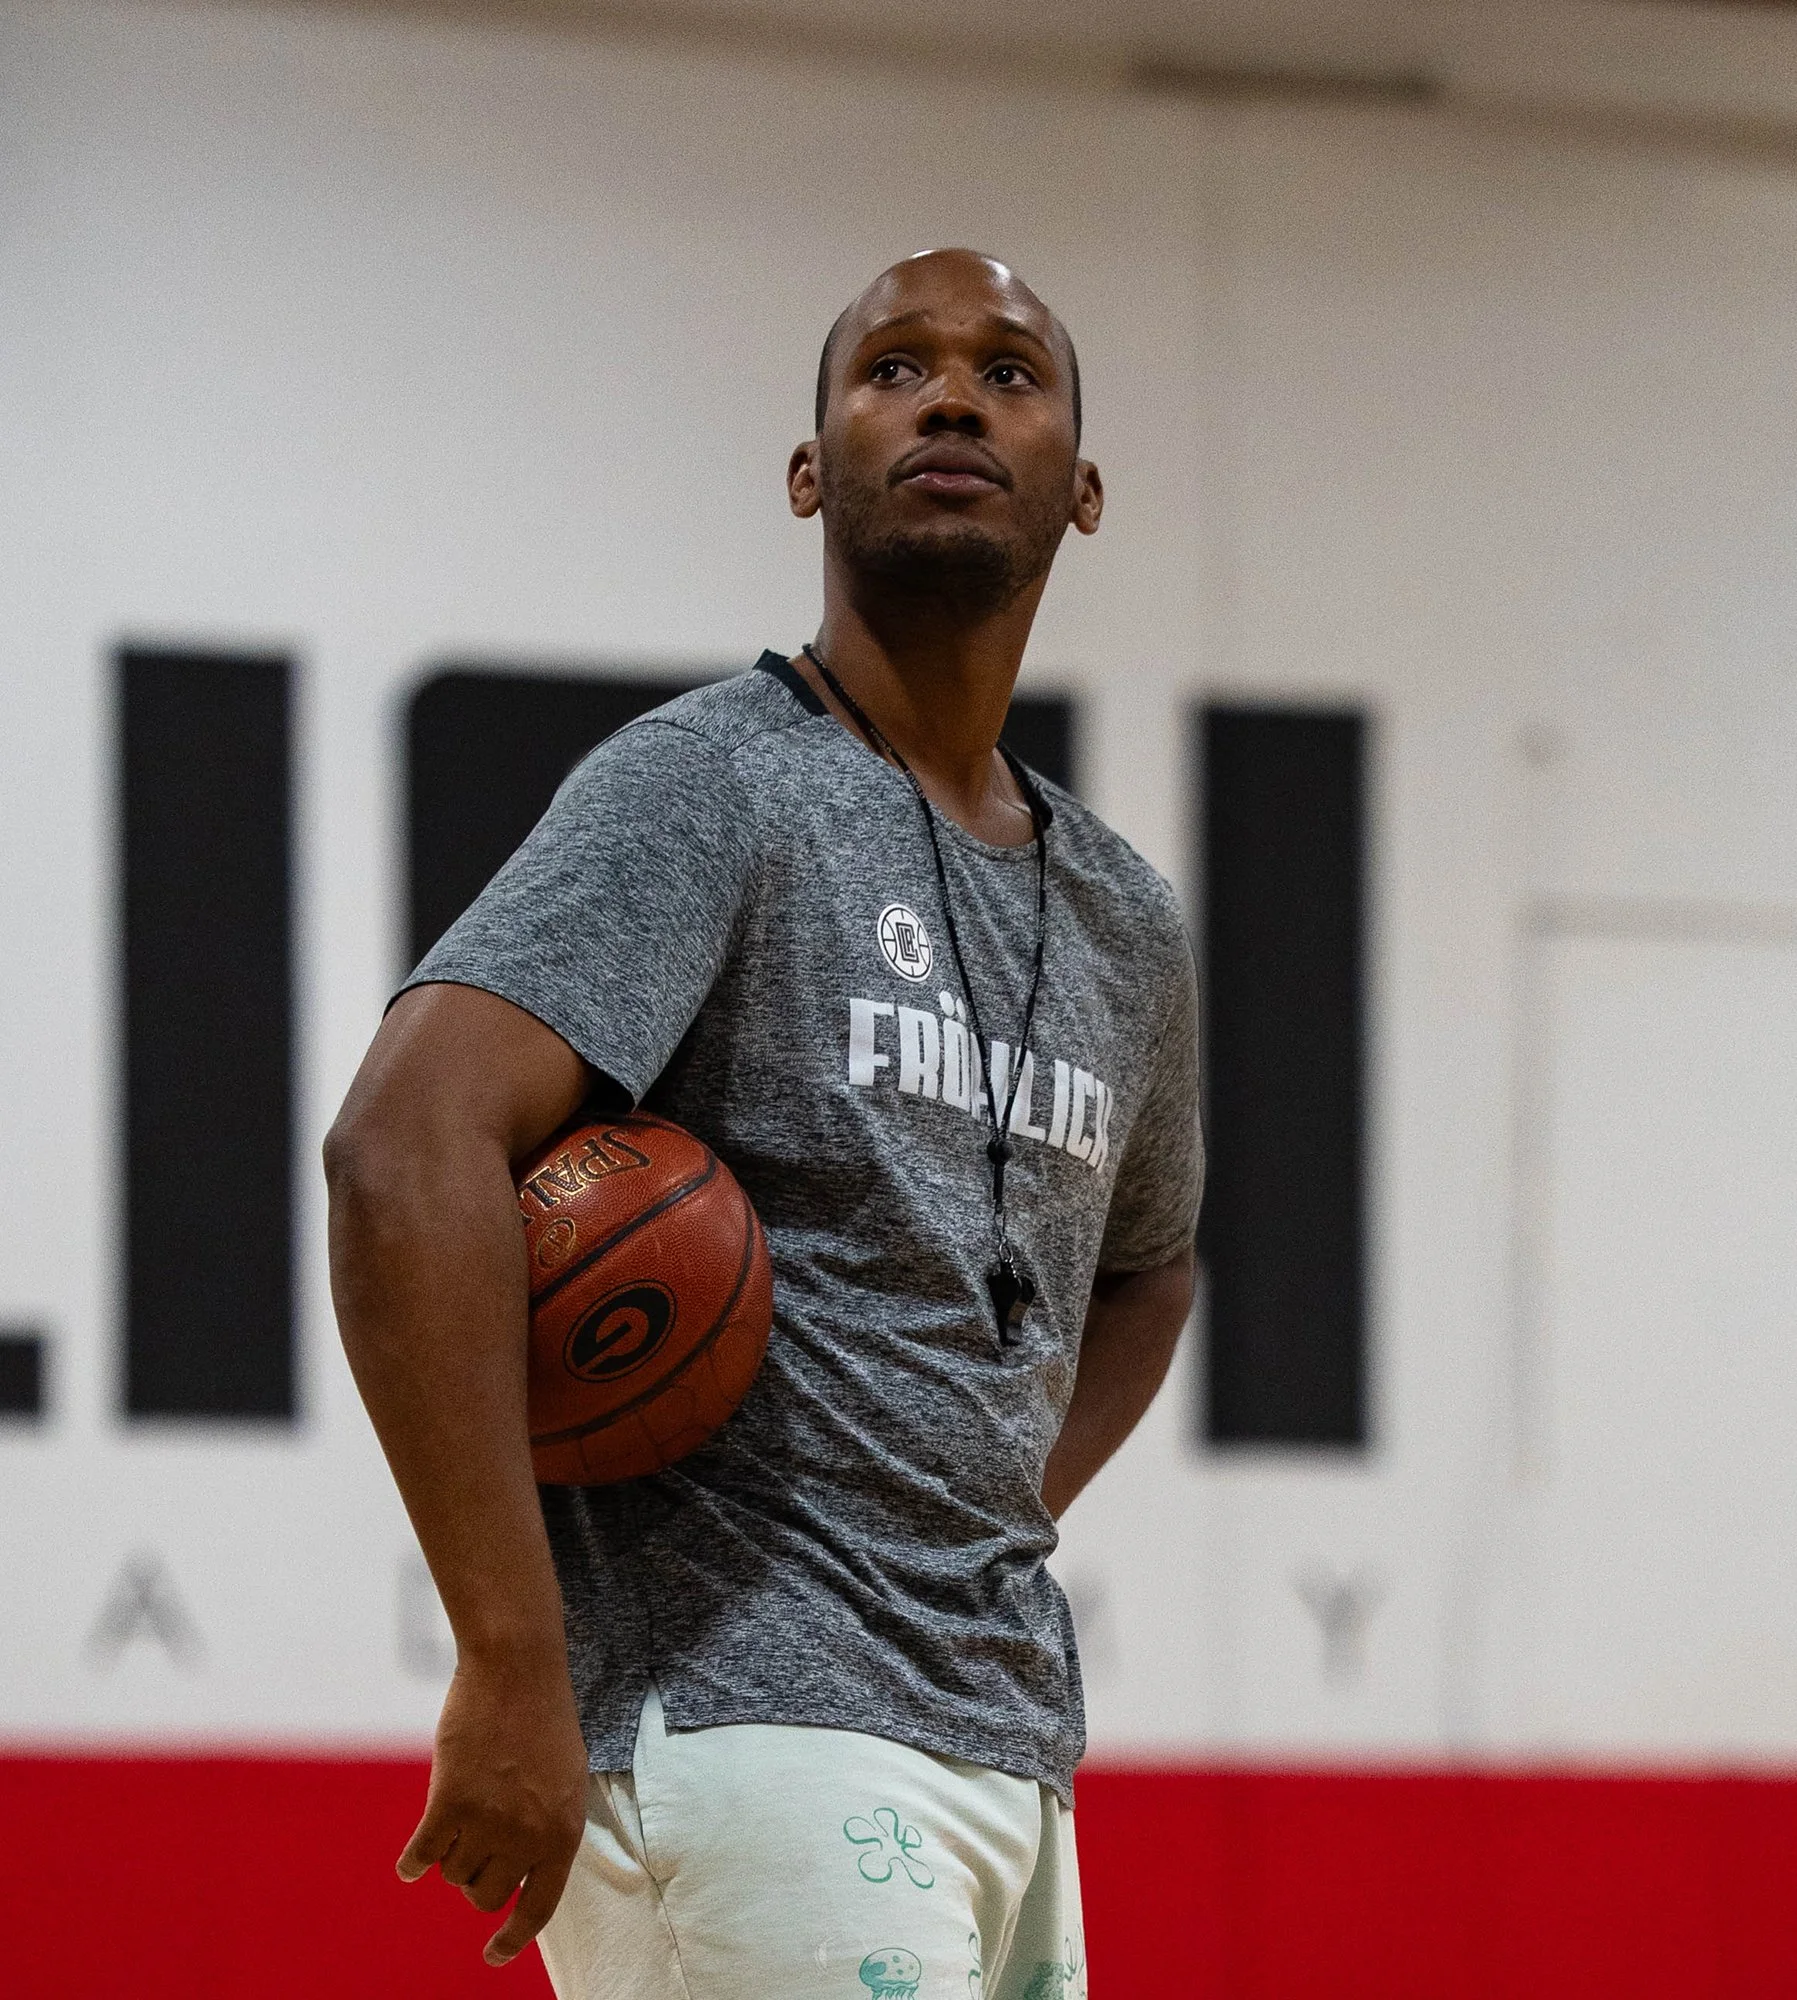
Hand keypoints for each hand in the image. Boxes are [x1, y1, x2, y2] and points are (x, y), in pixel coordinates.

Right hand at [397, 1652, 590, 1966]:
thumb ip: (547, 1828)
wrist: (516, 1668)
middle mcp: (528, 1835)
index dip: (513, 1937)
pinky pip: (422, 1856)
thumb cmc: (542, 1717)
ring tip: (460, 1815)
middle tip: (475, 1842)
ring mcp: (487, 1821)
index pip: (539, 1906)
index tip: (493, 1954)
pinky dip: (413, 1862)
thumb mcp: (565, 1779)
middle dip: (476, 1876)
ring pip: (452, 1873)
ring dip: (451, 1853)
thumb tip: (522, 1875)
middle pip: (484, 1894)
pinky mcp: (449, 1803)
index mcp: (564, 1831)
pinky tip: (410, 1863)